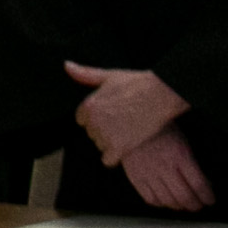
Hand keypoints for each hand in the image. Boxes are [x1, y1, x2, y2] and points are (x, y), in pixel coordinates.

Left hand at [64, 61, 189, 165]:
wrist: (160, 94)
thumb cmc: (137, 84)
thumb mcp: (108, 76)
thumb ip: (85, 74)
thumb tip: (67, 66)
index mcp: (88, 106)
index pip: (82, 120)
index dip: (96, 118)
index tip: (110, 115)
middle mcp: (93, 122)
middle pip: (92, 134)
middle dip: (104, 130)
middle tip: (122, 122)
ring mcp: (105, 135)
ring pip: (101, 146)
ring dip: (111, 143)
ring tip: (128, 130)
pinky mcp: (119, 147)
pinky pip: (108, 161)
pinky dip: (115, 157)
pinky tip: (125, 148)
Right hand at [120, 121, 213, 212]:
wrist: (131, 122)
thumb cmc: (160, 128)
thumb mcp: (182, 140)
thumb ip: (191, 162)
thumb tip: (203, 182)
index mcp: (180, 155)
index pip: (198, 184)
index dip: (207, 196)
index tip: (210, 200)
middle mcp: (165, 167)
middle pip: (184, 196)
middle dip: (195, 205)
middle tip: (198, 205)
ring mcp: (149, 173)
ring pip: (168, 201)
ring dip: (179, 206)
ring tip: (182, 204)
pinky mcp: (135, 177)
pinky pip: (150, 199)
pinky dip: (160, 203)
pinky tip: (164, 200)